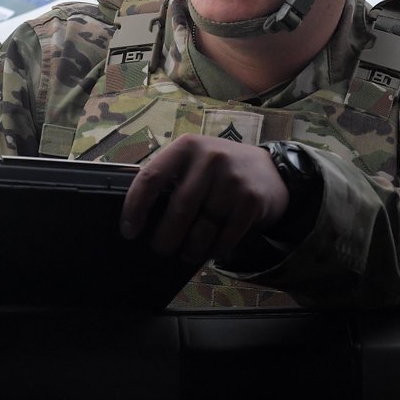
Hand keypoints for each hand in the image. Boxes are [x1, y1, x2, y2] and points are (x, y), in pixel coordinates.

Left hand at [119, 134, 288, 263]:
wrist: (270, 170)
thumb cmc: (219, 171)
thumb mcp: (194, 162)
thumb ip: (170, 180)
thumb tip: (139, 220)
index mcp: (187, 147)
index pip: (151, 178)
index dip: (135, 208)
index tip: (130, 231)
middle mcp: (210, 158)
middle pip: (178, 211)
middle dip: (165, 239)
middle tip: (161, 249)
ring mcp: (233, 179)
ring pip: (201, 230)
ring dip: (190, 249)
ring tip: (187, 252)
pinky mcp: (251, 201)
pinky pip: (224, 238)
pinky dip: (214, 251)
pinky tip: (211, 249)